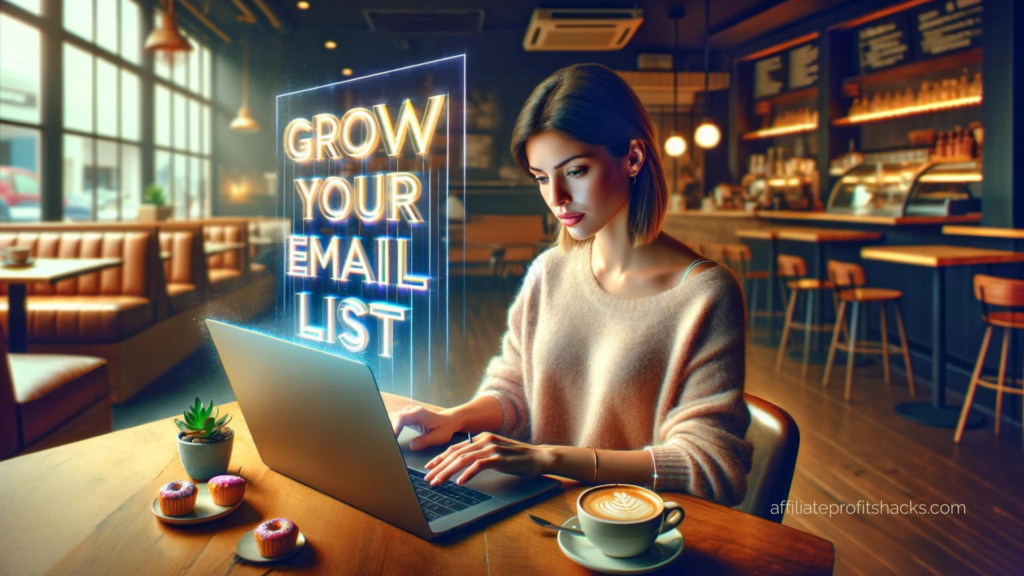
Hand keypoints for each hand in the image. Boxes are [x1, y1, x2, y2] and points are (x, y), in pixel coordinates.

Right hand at [389, 404, 462, 449]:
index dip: (394, 427)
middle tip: (388, 442)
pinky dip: (392, 426)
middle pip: (394, 417)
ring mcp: (409, 412)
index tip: (391, 437)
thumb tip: (411, 445)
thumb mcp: (438, 437)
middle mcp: (412, 411)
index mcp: (419, 414)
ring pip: (393, 417)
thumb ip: (424, 441)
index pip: (401, 418)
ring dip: (390, 427)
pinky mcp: (408, 416)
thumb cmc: (445, 428)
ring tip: (389, 440)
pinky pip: (396, 419)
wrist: (449, 421)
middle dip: (389, 428)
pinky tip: (392, 436)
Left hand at [423, 432, 553, 486]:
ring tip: (438, 482)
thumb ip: (480, 454)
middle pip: (455, 453)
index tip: (429, 467)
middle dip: (439, 466)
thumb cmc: (517, 458)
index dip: (440, 457)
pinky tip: (459, 482)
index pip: (456, 447)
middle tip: (428, 478)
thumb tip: (463, 464)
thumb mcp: (495, 452)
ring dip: (447, 471)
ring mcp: (492, 448)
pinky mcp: (499, 458)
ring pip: (463, 459)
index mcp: (481, 437)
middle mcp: (484, 440)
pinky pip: (478, 465)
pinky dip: (467, 474)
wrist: (539, 458)